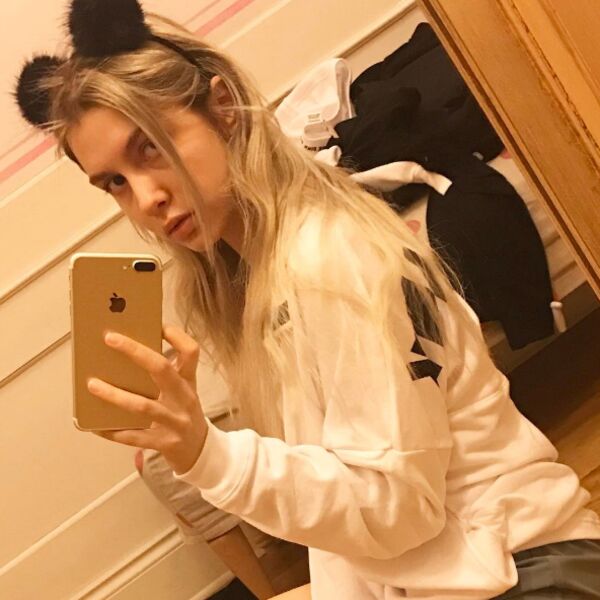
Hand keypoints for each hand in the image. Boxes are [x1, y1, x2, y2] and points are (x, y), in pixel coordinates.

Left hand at [87, 324, 208, 474]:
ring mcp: (174, 421)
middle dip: (135, 352)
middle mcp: (184, 398)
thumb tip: (127, 355)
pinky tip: (94, 425)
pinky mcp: (163, 442)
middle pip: (162, 369)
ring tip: (92, 384)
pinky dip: (112, 430)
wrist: (199, 451)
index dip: (177, 336)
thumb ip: (166, 374)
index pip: (191, 352)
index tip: (158, 325)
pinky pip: (133, 436)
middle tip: (110, 338)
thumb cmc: (183, 413)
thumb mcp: (182, 390)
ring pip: (142, 405)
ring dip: (115, 395)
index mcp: (188, 381)